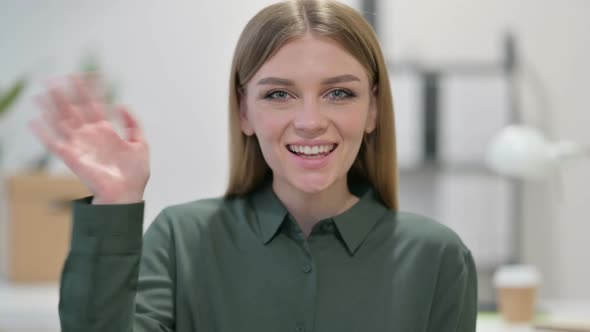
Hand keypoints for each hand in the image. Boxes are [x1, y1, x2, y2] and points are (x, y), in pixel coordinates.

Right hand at [29, 75, 149, 203]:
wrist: (128, 195)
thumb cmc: (135, 175)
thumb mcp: (141, 144)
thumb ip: (134, 124)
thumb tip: (122, 104)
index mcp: (106, 131)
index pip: (95, 104)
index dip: (91, 90)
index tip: (87, 74)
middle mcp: (90, 135)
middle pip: (74, 109)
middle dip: (66, 93)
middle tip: (57, 76)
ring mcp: (80, 145)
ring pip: (62, 121)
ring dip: (52, 106)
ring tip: (43, 90)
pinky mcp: (72, 157)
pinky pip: (54, 143)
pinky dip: (43, 132)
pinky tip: (34, 120)